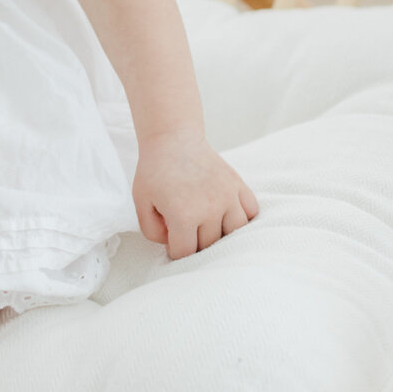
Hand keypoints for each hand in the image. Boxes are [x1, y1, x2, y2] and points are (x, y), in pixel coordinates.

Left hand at [132, 127, 258, 259]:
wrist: (172, 138)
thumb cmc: (154, 170)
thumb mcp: (141, 202)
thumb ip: (152, 231)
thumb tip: (172, 244)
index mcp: (184, 215)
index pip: (186, 253)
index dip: (176, 252)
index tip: (173, 244)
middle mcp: (210, 209)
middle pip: (210, 245)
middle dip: (196, 243)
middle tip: (186, 231)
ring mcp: (227, 196)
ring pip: (235, 233)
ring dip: (222, 234)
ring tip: (208, 226)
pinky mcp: (237, 184)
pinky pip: (251, 211)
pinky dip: (243, 217)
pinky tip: (228, 214)